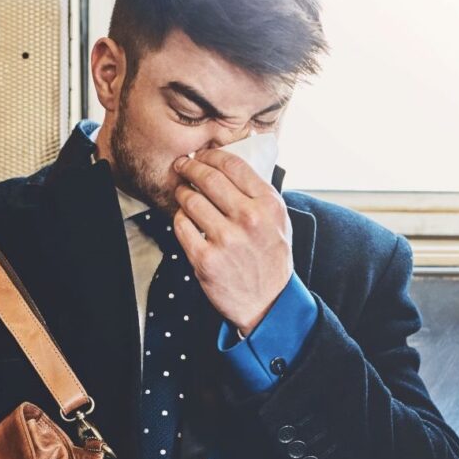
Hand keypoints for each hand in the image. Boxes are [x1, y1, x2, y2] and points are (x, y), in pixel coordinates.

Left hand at [173, 148, 292, 333]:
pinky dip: (180, 218)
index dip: (211, 155)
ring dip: (183, 193)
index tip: (201, 155)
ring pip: (191, 200)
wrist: (268, 302)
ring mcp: (226, 240)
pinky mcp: (206, 259)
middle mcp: (248, 219)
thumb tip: (235, 160)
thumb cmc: (271, 258)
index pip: (233, 165)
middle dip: (190, 167)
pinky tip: (185, 219)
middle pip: (208, 178)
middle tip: (182, 166)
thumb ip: (260, 193)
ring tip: (183, 193)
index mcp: (268, 205)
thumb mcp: (278, 220)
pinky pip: (181, 226)